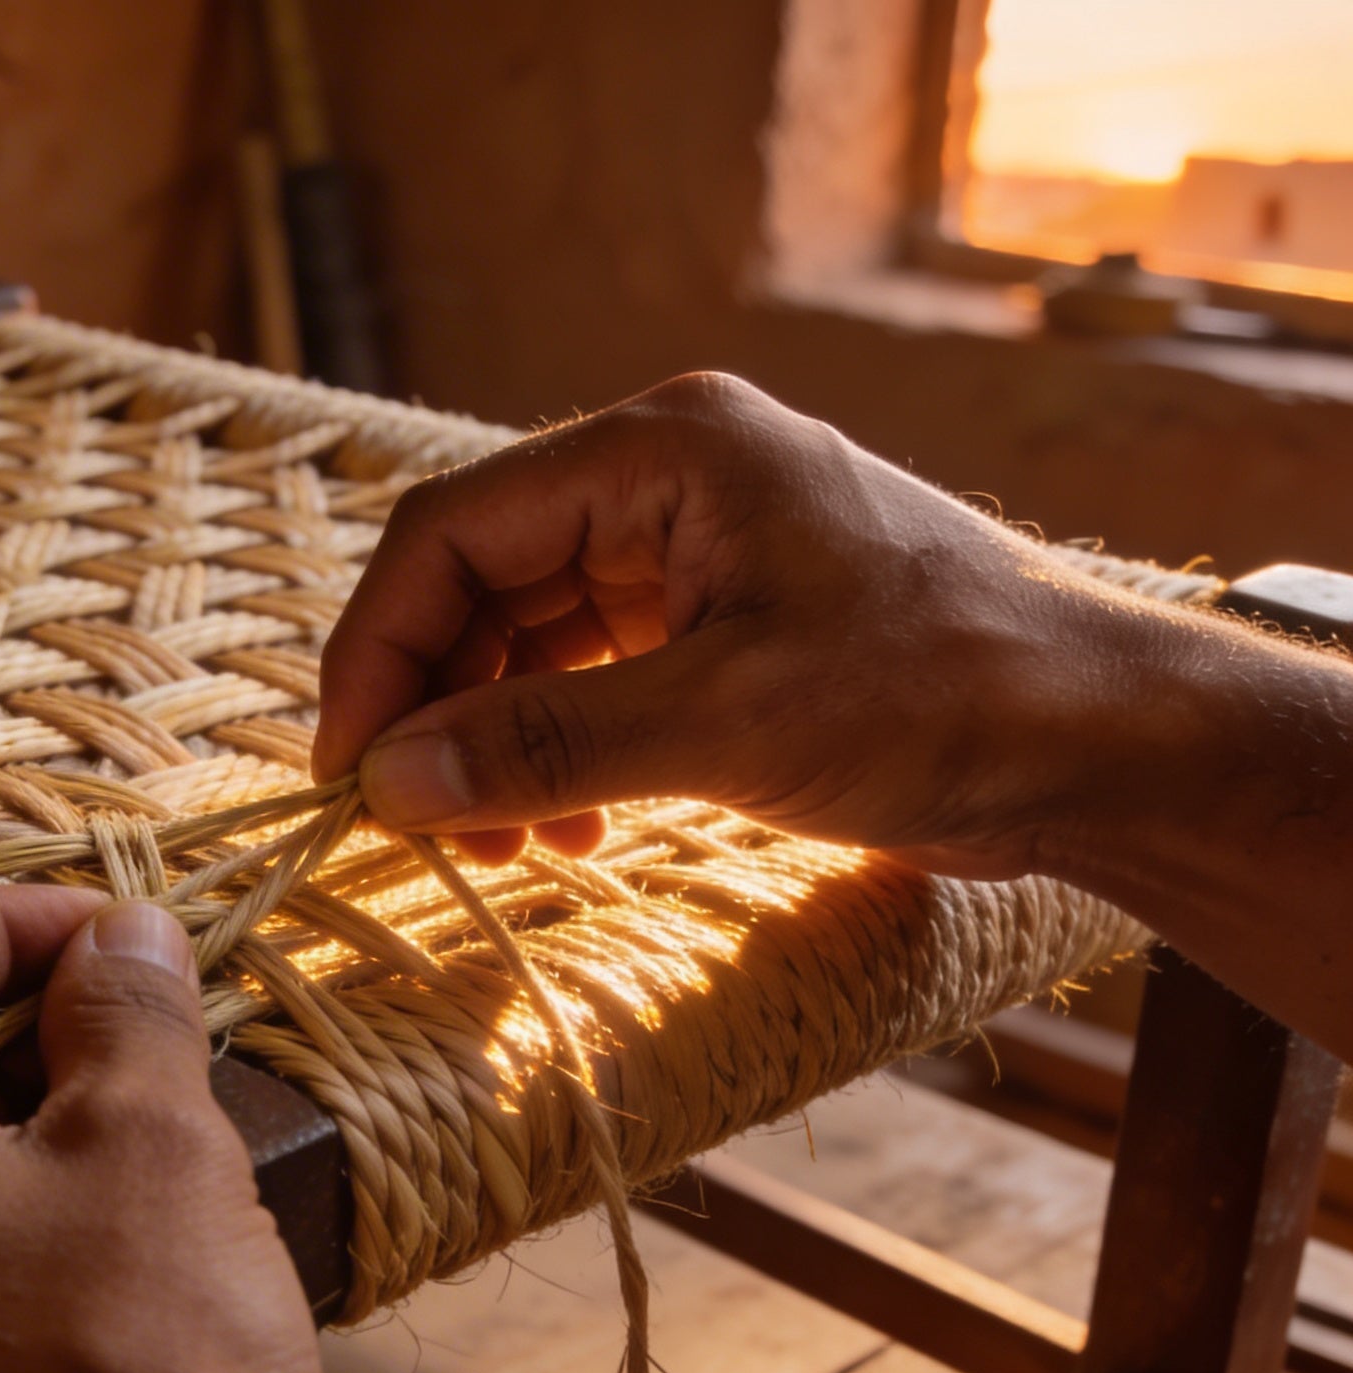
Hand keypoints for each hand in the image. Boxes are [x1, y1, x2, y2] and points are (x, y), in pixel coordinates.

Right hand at [314, 371, 1156, 877]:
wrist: (1103, 745)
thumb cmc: (941, 698)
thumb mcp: (729, 723)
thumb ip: (546, 745)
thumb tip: (388, 783)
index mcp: (662, 453)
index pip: (454, 531)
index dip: (379, 649)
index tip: (346, 768)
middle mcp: (666, 483)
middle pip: (482, 585)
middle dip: (438, 706)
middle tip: (411, 820)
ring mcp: (695, 553)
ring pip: (530, 640)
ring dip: (495, 742)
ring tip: (504, 842)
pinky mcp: (723, 625)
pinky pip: (593, 679)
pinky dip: (560, 754)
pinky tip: (570, 829)